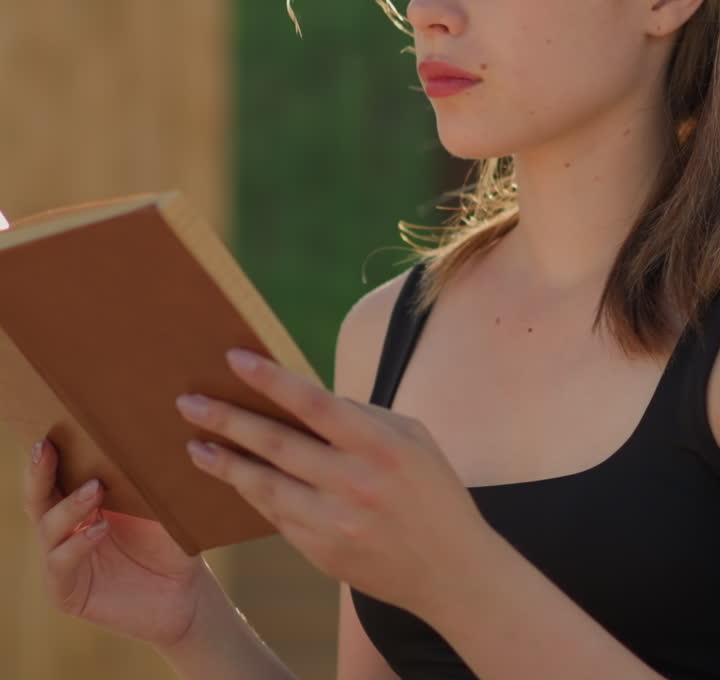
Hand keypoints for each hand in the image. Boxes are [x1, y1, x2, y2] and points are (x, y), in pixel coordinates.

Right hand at [22, 437, 210, 649]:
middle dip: (39, 470)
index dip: (48, 450)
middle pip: (38, 495)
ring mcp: (61, 559)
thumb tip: (145, 426)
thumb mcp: (157, 501)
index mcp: (80, 499)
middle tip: (46, 446)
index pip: (55, 471)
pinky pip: (60, 566)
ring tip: (95, 489)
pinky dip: (77, 545)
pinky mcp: (67, 592)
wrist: (184, 591)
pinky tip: (99, 530)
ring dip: (69, 506)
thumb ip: (142, 474)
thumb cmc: (169, 538)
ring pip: (47, 528)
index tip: (50, 424)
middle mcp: (64, 527)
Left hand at [176, 348, 485, 622]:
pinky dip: (251, 494)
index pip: (314, 402)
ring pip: (265, 486)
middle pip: (277, 445)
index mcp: (380, 444)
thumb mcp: (411, 438)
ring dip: (225, 463)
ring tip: (193, 444)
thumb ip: (360, 416)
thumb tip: (303, 397)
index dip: (271, 379)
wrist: (453, 572)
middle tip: (188, 402)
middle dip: (227, 420)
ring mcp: (335, 524)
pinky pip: (276, 516)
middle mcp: (355, 483)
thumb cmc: (432, 490)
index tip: (234, 358)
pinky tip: (232, 477)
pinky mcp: (321, 554)